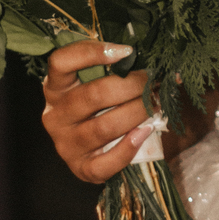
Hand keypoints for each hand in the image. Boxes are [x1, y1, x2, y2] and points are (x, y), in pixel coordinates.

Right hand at [41, 41, 153, 182]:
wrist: (96, 149)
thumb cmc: (102, 107)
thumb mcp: (100, 84)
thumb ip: (118, 70)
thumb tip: (163, 64)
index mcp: (56, 88)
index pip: (60, 63)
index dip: (91, 53)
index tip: (127, 51)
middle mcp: (55, 115)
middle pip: (93, 95)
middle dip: (132, 86)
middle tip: (152, 82)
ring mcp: (65, 144)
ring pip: (104, 127)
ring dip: (136, 113)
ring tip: (155, 104)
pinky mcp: (80, 168)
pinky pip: (105, 162)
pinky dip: (129, 147)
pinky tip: (145, 132)